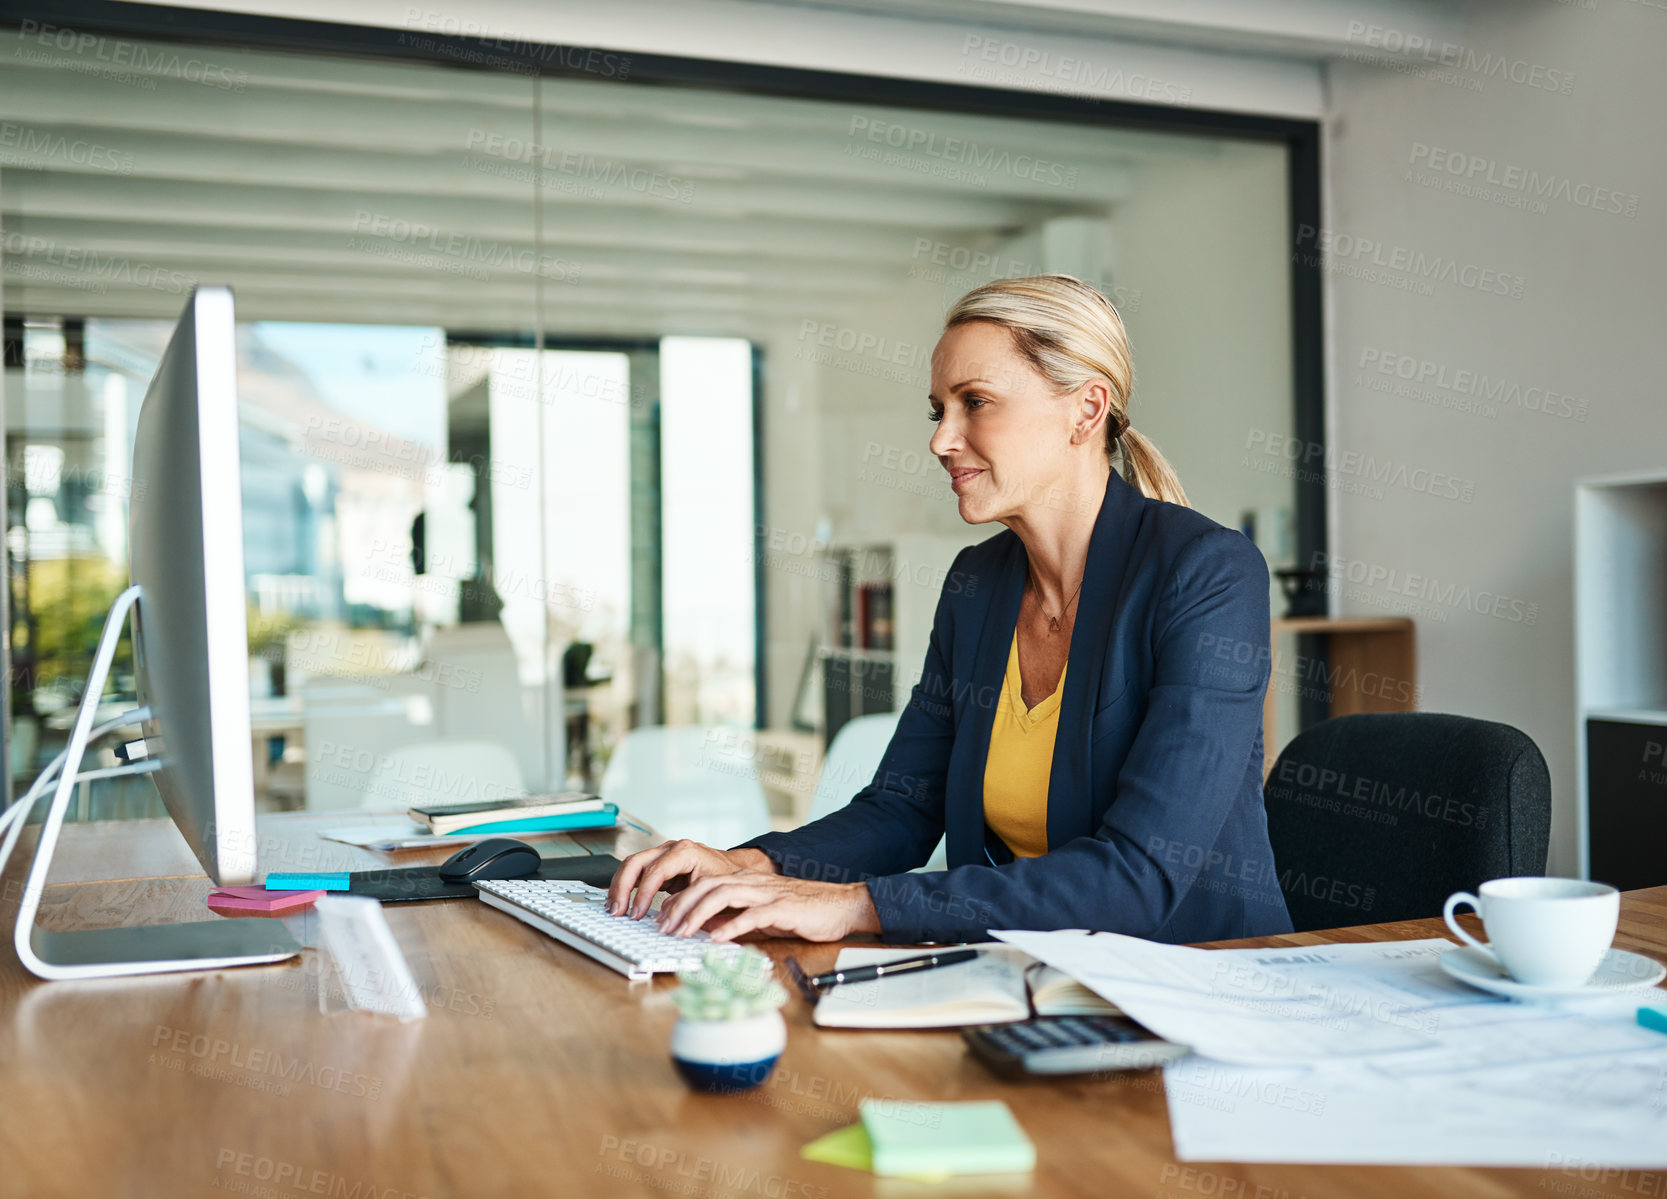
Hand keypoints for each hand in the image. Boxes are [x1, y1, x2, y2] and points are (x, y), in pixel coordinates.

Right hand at [605, 838, 775, 919]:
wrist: (734, 869)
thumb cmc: (726, 878)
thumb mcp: (711, 890)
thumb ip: (689, 902)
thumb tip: (667, 920)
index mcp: (686, 852)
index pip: (655, 870)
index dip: (643, 893)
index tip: (637, 913)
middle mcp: (671, 849)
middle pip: (636, 862)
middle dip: (623, 887)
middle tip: (617, 910)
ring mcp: (663, 854)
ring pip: (631, 865)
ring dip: (619, 886)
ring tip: (614, 908)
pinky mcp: (659, 865)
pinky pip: (636, 872)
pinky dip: (626, 886)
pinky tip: (621, 902)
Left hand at [658, 872, 881, 942]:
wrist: (841, 905)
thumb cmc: (802, 911)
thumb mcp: (761, 914)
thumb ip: (735, 916)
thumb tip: (706, 926)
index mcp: (746, 881)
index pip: (704, 884)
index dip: (680, 900)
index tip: (663, 918)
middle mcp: (754, 882)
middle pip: (707, 886)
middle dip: (681, 906)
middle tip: (663, 927)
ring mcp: (769, 893)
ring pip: (724, 895)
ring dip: (698, 914)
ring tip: (682, 932)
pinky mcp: (784, 907)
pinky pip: (754, 914)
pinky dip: (733, 925)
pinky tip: (718, 938)